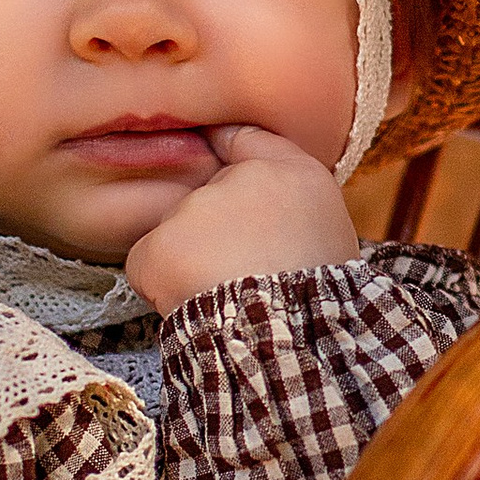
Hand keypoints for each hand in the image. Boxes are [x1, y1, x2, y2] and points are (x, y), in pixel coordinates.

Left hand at [121, 121, 358, 311]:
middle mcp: (237, 179)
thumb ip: (294, 197)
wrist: (291, 339)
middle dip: (216, 231)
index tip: (215, 148)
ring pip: (178, 232)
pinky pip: (148, 263)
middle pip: (209, 198)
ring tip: (224, 294)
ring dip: (191, 261)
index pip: (244, 140)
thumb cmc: (318, 293)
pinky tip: (193, 303)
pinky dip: (161, 285)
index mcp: (290, 174)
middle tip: (244, 270)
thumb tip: (245, 160)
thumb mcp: (331, 232)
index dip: (226, 145)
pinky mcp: (159, 246)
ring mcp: (193, 210)